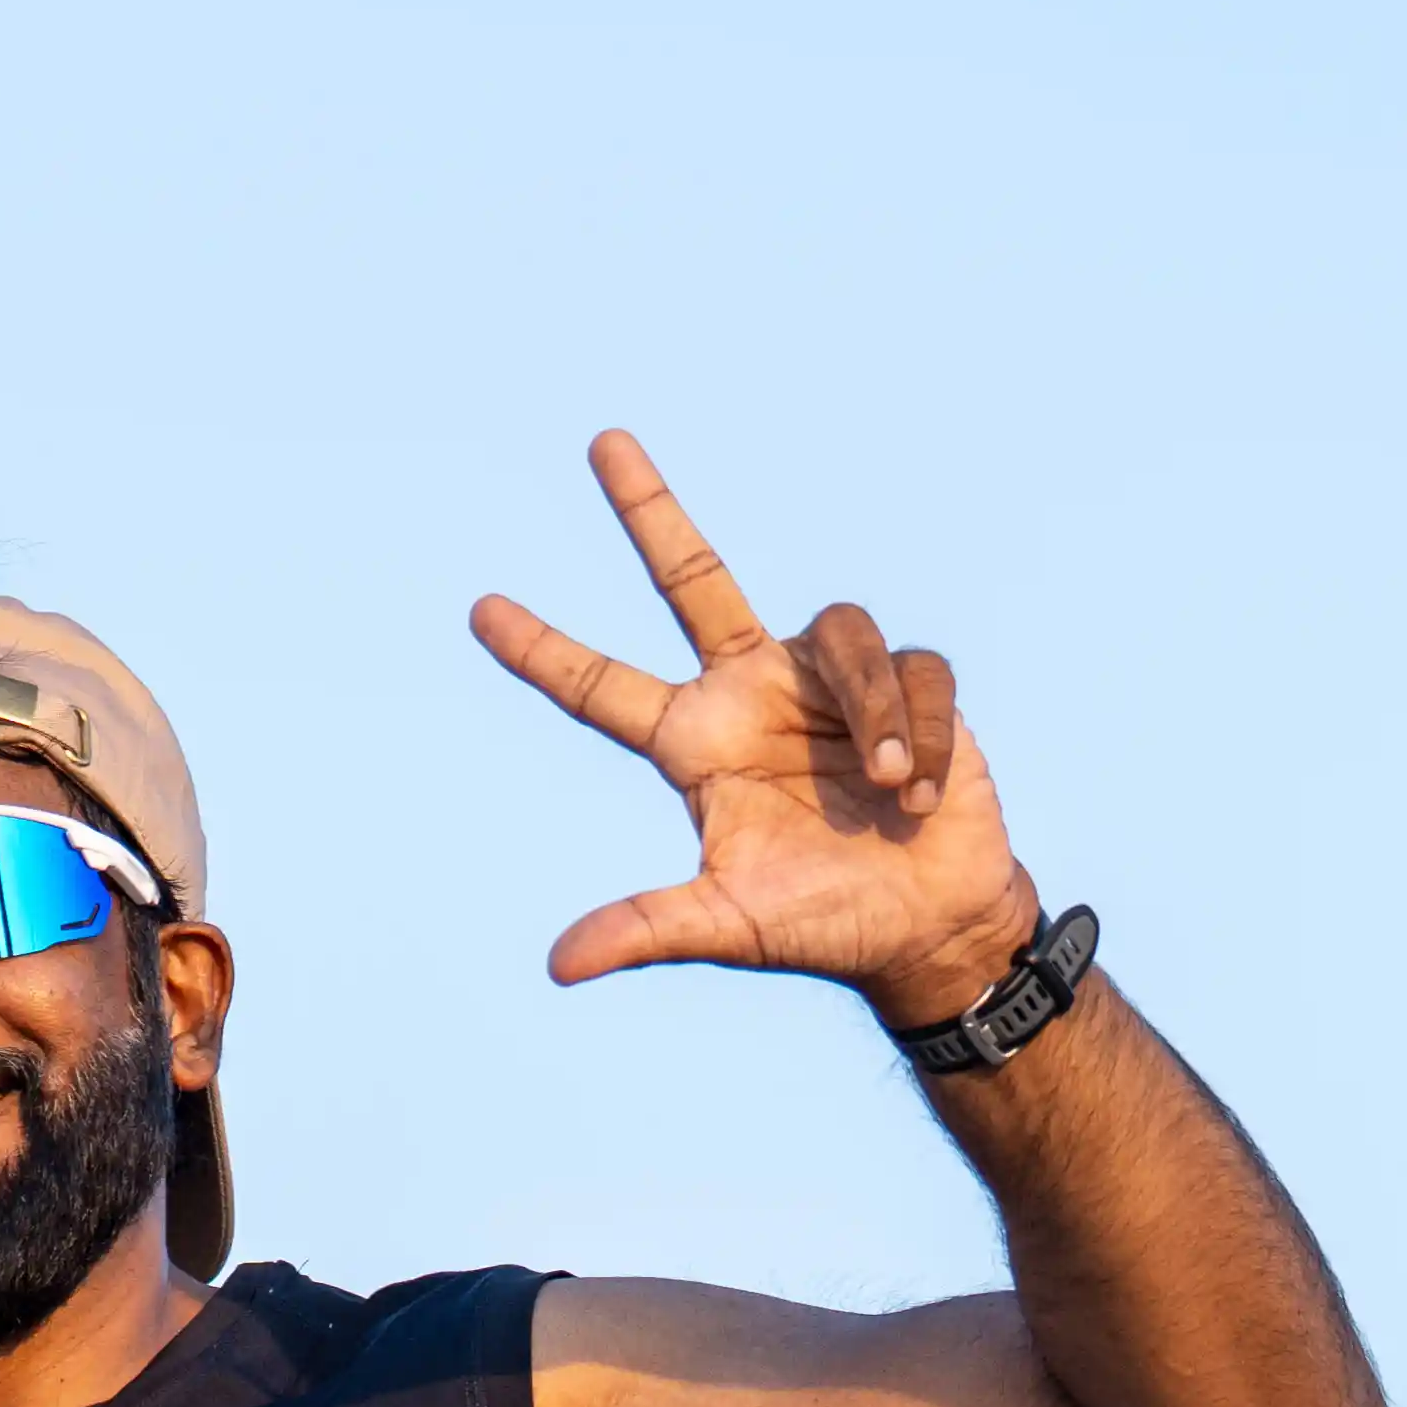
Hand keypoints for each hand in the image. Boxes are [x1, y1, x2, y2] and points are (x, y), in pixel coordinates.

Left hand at [471, 429, 1049, 1029]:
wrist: (928, 928)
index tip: (479, 610)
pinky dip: (917, 732)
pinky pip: (913, 673)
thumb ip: (646, 929)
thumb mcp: (727, 926)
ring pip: (841, 634)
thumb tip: (557, 965)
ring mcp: (828, 682)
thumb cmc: (822, 924)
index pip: (602, 687)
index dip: (543, 651)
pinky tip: (919, 794)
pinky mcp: (909, 685)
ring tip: (887, 790)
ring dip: (870, 711)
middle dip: (651, 511)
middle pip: (694, 580)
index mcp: (697, 743)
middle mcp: (753, 692)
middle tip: (601, 441)